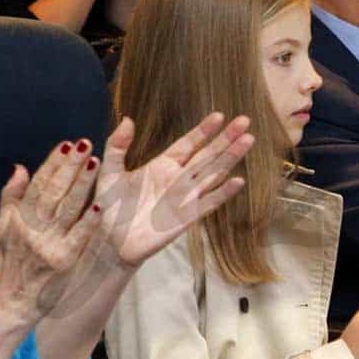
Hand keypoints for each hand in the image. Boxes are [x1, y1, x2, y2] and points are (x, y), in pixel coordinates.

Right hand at [0, 138, 103, 323]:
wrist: (14, 301)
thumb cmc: (13, 260)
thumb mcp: (5, 226)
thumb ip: (11, 195)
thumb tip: (20, 166)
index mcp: (18, 217)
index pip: (37, 184)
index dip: (52, 163)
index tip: (66, 144)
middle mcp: (31, 228)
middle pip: (53, 191)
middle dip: (70, 166)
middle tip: (85, 143)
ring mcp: (48, 244)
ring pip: (67, 208)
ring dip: (82, 184)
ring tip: (95, 162)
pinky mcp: (63, 260)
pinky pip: (78, 236)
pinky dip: (88, 221)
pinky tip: (100, 205)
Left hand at [93, 115, 252, 270]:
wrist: (110, 242)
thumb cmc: (110, 208)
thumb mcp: (109, 173)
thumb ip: (117, 146)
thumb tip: (128, 119)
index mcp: (162, 165)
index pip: (188, 143)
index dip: (203, 130)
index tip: (219, 115)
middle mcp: (178, 179)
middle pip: (208, 154)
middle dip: (226, 138)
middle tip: (245, 121)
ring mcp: (185, 197)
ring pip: (213, 173)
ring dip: (231, 157)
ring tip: (249, 140)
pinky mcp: (188, 217)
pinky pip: (209, 202)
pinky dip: (223, 192)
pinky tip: (238, 180)